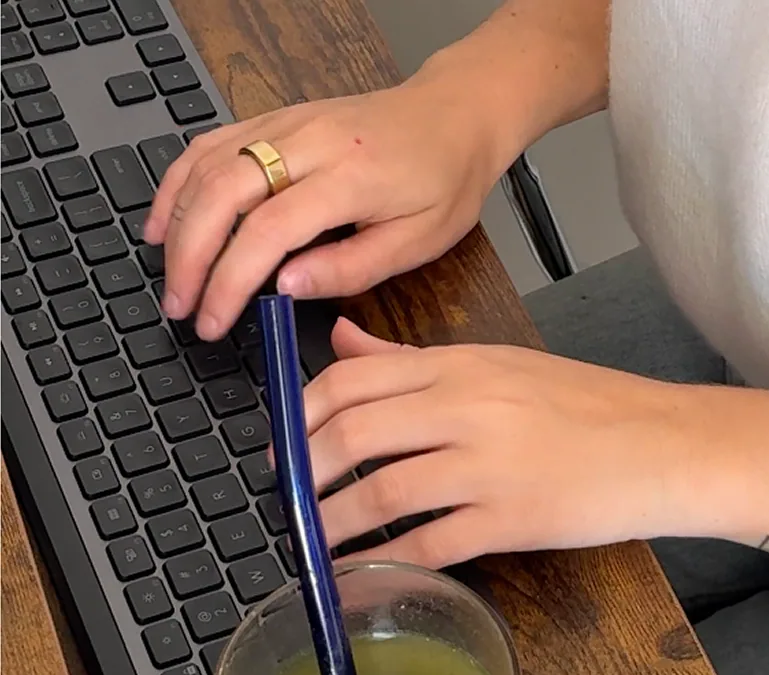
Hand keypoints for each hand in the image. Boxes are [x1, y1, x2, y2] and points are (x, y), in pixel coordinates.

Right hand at [143, 75, 506, 340]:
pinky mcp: (276, 117)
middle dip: (190, 257)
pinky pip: (212, 143)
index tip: (213, 320)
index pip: (268, 232)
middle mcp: (309, 142)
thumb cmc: (443, 180)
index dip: (230, 282)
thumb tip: (286, 288)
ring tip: (168, 274)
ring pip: (207, 164)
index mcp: (348, 179)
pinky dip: (180, 181)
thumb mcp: (416, 242)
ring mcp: (287, 123)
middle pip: (222, 194)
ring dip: (176, 221)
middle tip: (181, 306)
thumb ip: (350, 268)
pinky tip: (168, 218)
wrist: (455, 116)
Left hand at [302, 319, 711, 567]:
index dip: (299, 415)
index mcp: (460, 363)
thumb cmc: (588, 405)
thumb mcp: (498, 364)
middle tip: (286, 499)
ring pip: (380, 491)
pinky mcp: (512, 520)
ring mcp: (488, 465)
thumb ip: (414, 358)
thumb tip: (344, 342)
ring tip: (309, 541)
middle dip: (302, 473)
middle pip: (353, 434)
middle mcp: (466, 407)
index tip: (283, 445)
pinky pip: (429, 543)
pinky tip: (358, 573)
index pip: (351, 380)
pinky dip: (382, 561)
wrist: (664, 444)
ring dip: (330, 522)